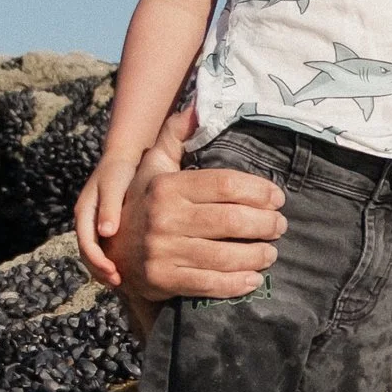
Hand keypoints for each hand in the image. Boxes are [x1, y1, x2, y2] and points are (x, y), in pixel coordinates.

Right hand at [73, 152, 139, 286]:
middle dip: (100, 270)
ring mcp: (95, 224)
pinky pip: (106, 248)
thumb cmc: (119, 170)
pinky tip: (129, 269)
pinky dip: (113, 260)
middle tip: (118, 283)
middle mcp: (86, 221)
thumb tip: (106, 232)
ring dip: (105, 269)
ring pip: (95, 253)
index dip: (97, 261)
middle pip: (87, 253)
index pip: (86, 243)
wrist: (123, 157)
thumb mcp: (113, 185)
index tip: (113, 273)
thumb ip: (110, 207)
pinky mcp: (106, 226)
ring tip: (122, 282)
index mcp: (84, 212)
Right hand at [122, 114, 286, 302]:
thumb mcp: (153, 166)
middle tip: (280, 226)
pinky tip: (253, 279)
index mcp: (167, 187)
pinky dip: (237, 283)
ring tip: (271, 252)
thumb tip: (197, 107)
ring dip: (257, 255)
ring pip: (225, 255)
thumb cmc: (143, 203)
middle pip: (231, 221)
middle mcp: (164, 218)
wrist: (112, 251)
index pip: (225, 185)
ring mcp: (163, 251)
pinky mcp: (164, 280)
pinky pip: (210, 284)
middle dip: (265, 224)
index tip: (277, 198)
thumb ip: (174, 136)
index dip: (258, 191)